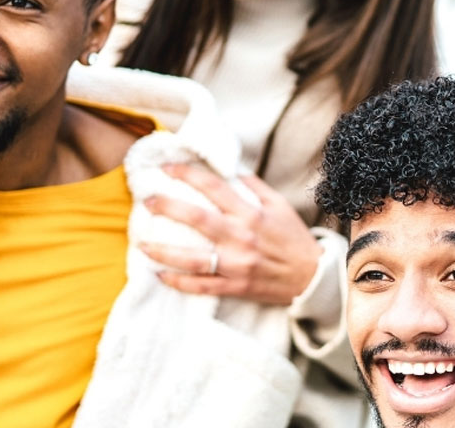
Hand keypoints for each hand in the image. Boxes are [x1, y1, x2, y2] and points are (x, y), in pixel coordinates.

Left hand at [139, 163, 321, 304]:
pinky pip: (202, 286)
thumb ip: (253, 186)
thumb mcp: (279, 205)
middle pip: (198, 220)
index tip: (167, 168)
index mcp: (251, 214)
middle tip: (147, 200)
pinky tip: (160, 275)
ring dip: (164, 251)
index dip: (189, 175)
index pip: (214, 188)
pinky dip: (179, 282)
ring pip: (193, 258)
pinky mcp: (236, 287)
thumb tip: (230, 168)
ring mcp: (237, 265)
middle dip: (168, 207)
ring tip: (141, 243)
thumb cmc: (294, 238)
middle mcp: (241, 238)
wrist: (312, 278)